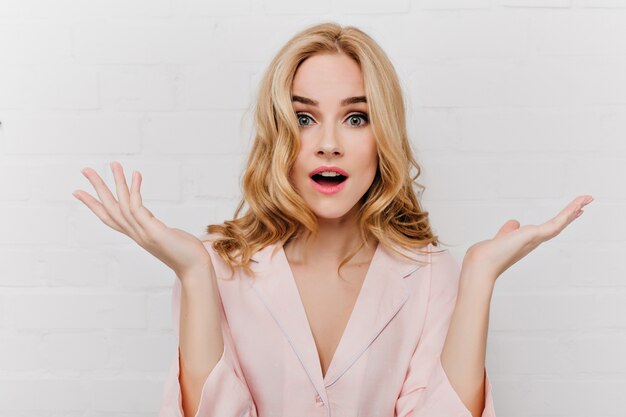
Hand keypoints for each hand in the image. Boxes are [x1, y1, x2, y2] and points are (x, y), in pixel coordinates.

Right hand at [72, 161, 212, 278]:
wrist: (195, 269)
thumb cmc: (185, 254)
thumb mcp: (166, 239)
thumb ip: (157, 232)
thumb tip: (159, 228)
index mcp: (136, 235)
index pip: (109, 219)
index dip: (93, 205)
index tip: (78, 191)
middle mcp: (136, 234)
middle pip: (110, 209)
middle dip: (97, 188)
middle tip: (85, 170)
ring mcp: (143, 233)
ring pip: (122, 205)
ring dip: (117, 183)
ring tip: (113, 164)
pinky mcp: (154, 232)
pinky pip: (138, 207)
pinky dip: (135, 190)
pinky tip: (136, 175)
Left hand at [462, 195, 593, 282]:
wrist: (481, 263)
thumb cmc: (488, 254)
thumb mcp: (501, 236)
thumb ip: (508, 230)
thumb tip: (514, 222)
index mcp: (527, 241)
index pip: (548, 228)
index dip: (561, 220)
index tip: (573, 212)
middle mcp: (534, 241)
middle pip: (558, 225)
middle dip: (572, 213)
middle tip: (586, 202)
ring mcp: (536, 239)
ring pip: (560, 223)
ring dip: (573, 210)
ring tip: (586, 198)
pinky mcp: (535, 235)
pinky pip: (555, 223)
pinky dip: (567, 214)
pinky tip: (577, 206)